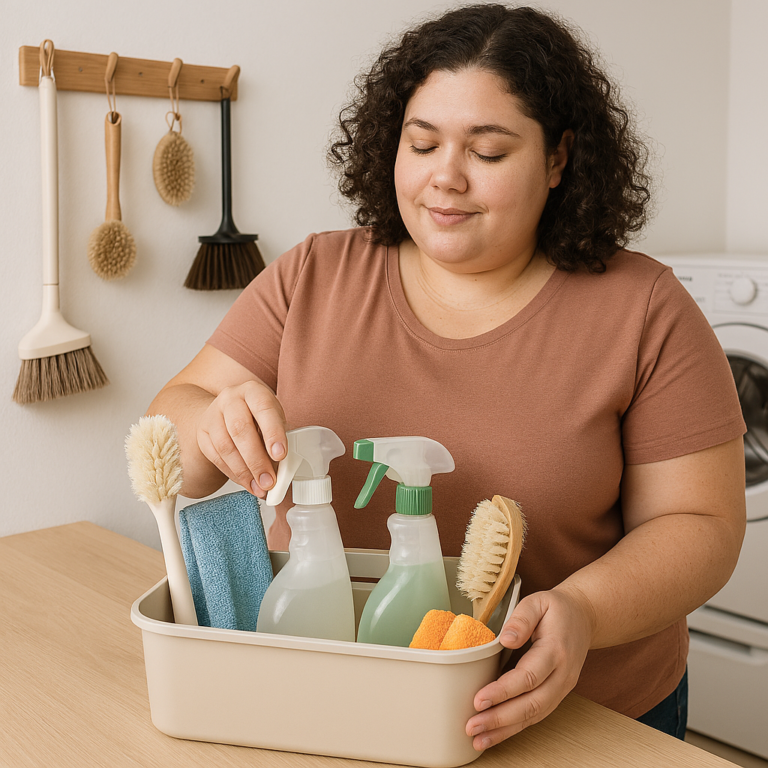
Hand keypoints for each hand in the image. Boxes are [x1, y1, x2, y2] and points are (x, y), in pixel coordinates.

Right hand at [196, 380, 288, 498]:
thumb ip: (279, 439)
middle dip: (256, 460)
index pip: (264, 409)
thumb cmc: (259, 416)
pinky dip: (232, 473)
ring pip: (225, 446)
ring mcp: (213, 415)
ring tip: (259, 487)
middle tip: (269, 481)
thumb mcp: (273, 419)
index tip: (280, 455)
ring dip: (243, 471)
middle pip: (240, 429)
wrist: (230, 409)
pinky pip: (215, 456)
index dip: (273, 433)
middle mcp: (230, 399)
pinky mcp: (203, 433)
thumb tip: (285, 472)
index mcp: (254, 391)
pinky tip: (246, 482)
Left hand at [466, 587, 595, 749]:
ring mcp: (562, 687)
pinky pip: (536, 715)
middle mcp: (562, 675)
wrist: (583, 617)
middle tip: (472, 726)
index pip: (528, 677)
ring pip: (534, 715)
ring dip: (505, 730)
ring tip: (479, 739)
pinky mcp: (556, 694)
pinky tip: (495, 734)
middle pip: (532, 704)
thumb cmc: (557, 609)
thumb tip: (506, 639)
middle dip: (500, 719)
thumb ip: (521, 619)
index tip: (479, 700)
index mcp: (556, 650)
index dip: (503, 691)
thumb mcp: (538, 602)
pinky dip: (515, 728)